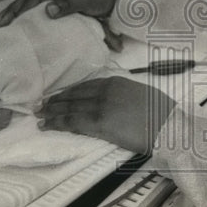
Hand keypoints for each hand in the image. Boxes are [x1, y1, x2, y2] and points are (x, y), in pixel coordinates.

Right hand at [0, 0, 118, 27]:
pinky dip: (22, 11)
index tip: (11, 20)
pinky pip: (33, 4)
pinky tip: (14, 18)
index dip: (22, 8)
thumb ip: (68, 5)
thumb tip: (47, 10)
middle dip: (12, 9)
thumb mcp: (85, 1)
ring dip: (13, 10)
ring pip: (27, 0)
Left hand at [36, 76, 175, 154]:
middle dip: (56, 101)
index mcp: (115, 82)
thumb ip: (121, 95)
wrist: (167, 124)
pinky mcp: (99, 122)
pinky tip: (46, 125)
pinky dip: (57, 123)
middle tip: (40, 105)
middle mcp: (105, 90)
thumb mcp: (138, 95)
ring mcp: (101, 105)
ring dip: (52, 112)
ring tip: (39, 115)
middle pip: (74, 95)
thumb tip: (110, 101)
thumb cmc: (159, 112)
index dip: (68, 92)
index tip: (57, 96)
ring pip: (70, 108)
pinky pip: (72, 122)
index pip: (84, 86)